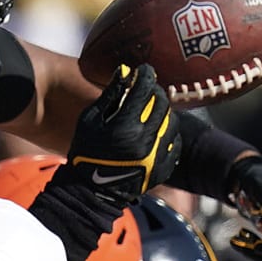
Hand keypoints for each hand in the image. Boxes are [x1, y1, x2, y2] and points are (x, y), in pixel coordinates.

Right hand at [66, 63, 180, 205]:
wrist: (90, 191)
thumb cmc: (86, 151)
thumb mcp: (90, 119)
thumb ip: (110, 95)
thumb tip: (126, 71)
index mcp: (125, 125)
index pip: (144, 88)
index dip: (145, 74)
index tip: (144, 70)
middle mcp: (145, 139)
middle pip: (162, 102)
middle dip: (154, 91)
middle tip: (147, 90)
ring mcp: (157, 155)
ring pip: (172, 122)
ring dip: (164, 113)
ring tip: (152, 113)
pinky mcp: (163, 168)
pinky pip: (175, 143)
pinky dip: (168, 134)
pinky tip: (157, 132)